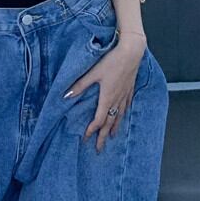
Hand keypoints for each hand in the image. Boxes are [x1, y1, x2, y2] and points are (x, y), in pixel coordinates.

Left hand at [64, 36, 146, 151]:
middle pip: (109, 122)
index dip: (91, 130)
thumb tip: (66, 96)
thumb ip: (81, 85)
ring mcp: (125, 95)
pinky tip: (123, 114)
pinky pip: (126, 105)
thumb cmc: (112, 61)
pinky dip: (123, 113)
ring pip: (119, 116)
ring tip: (112, 136)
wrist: (132, 51)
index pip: (98, 120)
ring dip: (114, 127)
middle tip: (100, 148)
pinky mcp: (130, 88)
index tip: (85, 138)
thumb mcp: (94, 72)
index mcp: (107, 98)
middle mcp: (117, 100)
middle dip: (103, 136)